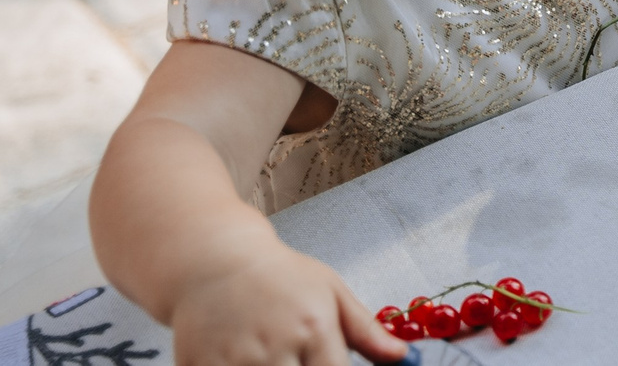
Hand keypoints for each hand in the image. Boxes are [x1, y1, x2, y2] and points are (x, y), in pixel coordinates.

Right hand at [167, 239, 405, 364]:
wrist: (215, 263)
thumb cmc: (279, 277)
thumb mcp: (330, 292)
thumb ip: (366, 331)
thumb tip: (402, 357)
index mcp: (314, 328)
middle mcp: (277, 345)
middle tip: (300, 363)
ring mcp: (237, 359)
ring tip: (279, 361)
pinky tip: (248, 365)